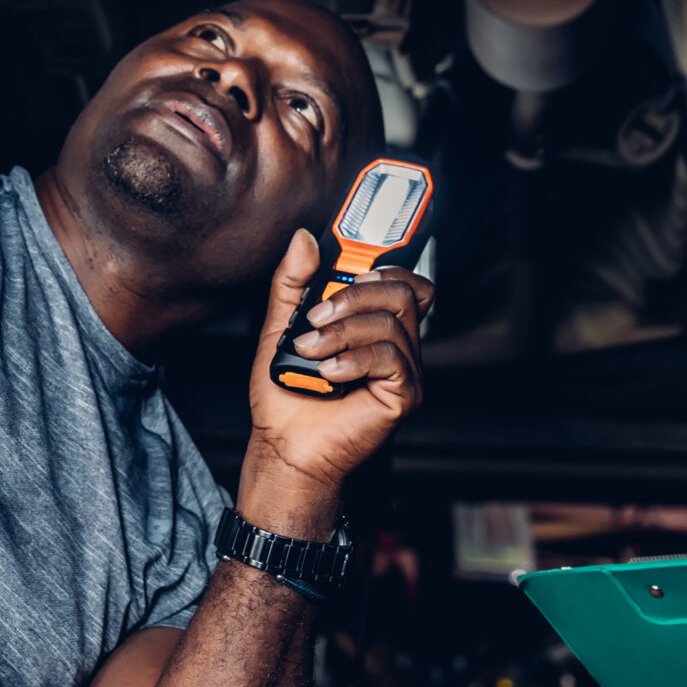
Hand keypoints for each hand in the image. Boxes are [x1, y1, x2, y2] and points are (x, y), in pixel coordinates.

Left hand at [239, 230, 434, 535]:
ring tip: (310, 351)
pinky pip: (391, 359)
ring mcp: (406, 371)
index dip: (387, 264)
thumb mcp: (281, 326)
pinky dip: (354, 359)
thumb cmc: (287, 394)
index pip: (404, 280)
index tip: (352, 265)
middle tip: (316, 318)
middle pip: (403, 293)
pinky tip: (329, 373)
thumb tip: (305, 240)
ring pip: (394, 323)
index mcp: (376, 325)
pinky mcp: (405, 396)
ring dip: (343, 332)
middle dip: (354, 297)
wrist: (283, 445)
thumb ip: (293, 283)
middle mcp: (398, 345)